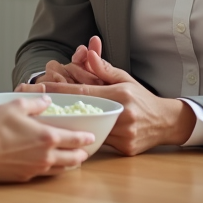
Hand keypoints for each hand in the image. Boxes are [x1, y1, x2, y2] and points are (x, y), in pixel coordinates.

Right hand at [0, 96, 95, 181]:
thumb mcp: (15, 106)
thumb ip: (34, 103)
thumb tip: (46, 100)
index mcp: (48, 137)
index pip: (75, 139)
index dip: (86, 138)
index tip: (91, 136)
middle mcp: (47, 155)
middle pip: (74, 158)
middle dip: (82, 153)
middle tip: (85, 149)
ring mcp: (37, 168)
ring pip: (62, 169)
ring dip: (70, 163)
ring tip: (72, 159)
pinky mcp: (26, 177)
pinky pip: (47, 174)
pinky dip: (54, 169)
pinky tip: (50, 164)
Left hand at [17, 40, 194, 155]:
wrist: (166, 122)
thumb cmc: (142, 98)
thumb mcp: (124, 78)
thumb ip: (103, 68)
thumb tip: (87, 53)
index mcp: (120, 94)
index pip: (82, 92)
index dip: (59, 91)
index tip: (39, 88)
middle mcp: (122, 114)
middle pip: (83, 113)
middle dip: (59, 110)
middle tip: (37, 108)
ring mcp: (124, 134)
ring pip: (89, 131)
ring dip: (71, 126)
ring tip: (49, 122)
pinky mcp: (124, 148)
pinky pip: (99, 143)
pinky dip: (86, 138)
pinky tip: (71, 136)